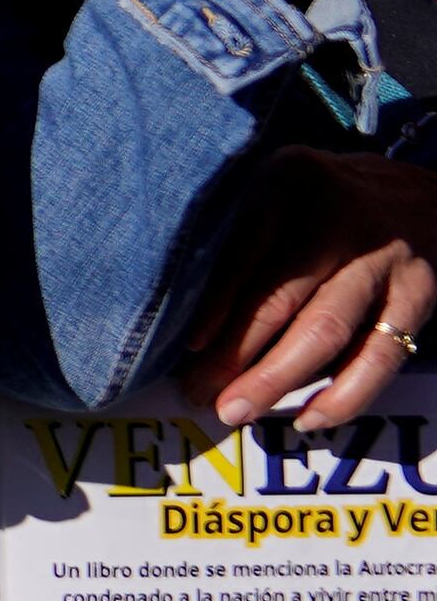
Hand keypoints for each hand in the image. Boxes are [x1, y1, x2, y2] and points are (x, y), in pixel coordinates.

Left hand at [188, 148, 436, 430]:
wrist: (425, 191)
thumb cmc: (325, 198)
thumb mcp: (280, 187)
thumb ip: (243, 234)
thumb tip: (191, 322)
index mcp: (290, 181)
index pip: (244, 250)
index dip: (213, 304)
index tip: (187, 347)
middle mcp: (339, 218)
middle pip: (280, 296)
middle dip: (234, 353)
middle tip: (197, 392)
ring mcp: (383, 257)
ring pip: (325, 329)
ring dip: (276, 378)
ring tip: (235, 411)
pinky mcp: (419, 293)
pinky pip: (381, 353)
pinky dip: (345, 393)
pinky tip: (309, 418)